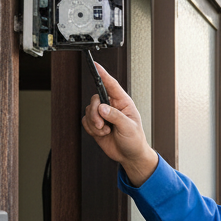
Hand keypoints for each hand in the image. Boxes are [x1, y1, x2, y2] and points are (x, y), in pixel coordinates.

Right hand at [80, 62, 158, 185]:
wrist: (130, 156)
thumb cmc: (135, 140)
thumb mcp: (129, 127)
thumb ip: (115, 116)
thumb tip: (102, 108)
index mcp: (123, 103)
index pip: (111, 85)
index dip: (103, 74)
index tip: (95, 65)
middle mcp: (112, 106)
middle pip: (95, 99)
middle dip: (95, 113)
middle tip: (102, 125)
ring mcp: (104, 115)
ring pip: (89, 111)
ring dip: (94, 123)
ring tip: (105, 131)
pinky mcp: (97, 124)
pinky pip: (85, 121)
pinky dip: (91, 129)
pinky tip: (102, 134)